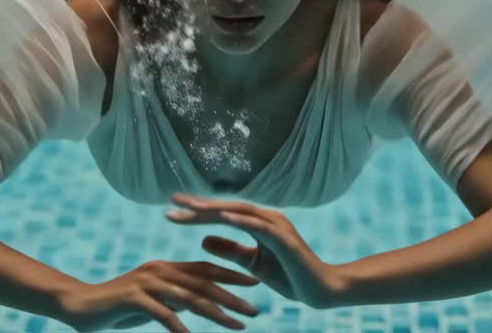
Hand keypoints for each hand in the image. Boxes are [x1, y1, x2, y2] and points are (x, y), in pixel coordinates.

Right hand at [57, 259, 260, 332]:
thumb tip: (198, 305)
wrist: (79, 305)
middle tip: (256, 308)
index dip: (231, 275)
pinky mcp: (133, 297)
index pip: (205, 269)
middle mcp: (159, 270)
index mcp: (165, 268)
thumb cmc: (118, 306)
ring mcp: (147, 282)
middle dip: (232, 296)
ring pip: (190, 298)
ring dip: (217, 313)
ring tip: (238, 324)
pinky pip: (162, 314)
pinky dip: (179, 327)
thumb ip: (175, 299)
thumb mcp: (153, 301)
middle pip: (203, 283)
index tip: (256, 283)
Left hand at [165, 193, 345, 309]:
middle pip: (227, 207)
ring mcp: (277, 226)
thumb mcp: (252, 263)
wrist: (320, 291)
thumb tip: (202, 240)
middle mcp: (267, 218)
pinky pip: (260, 227)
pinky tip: (222, 218)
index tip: (172, 209)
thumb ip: (230, 250)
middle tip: (171, 201)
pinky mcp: (285, 240)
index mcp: (259, 222)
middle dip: (199, 204)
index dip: (198, 210)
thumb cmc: (289, 276)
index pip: (222, 213)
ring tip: (190, 207)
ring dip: (214, 209)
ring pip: (240, 212)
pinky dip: (241, 221)